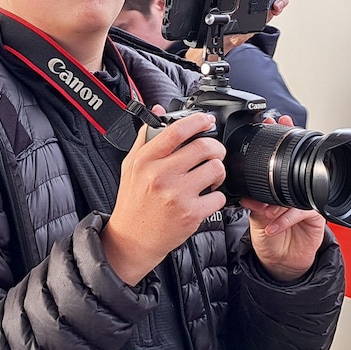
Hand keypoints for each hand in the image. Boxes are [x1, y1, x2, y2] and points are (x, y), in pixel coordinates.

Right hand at [102, 108, 226, 284]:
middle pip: (204, 147)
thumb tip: (159, 111)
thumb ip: (146, 137)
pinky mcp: (191, 214)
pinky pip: (219, 196)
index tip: (207, 120)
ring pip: (216, 169)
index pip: (176, 131)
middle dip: (216, 147)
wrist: (132, 238)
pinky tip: (206, 197)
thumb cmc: (133, 202)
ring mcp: (177, 195)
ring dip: (219, 171)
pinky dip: (217, 195)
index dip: (197, 121)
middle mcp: (160, 176)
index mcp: (145, 160)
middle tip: (214, 153)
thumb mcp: (131, 166)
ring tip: (209, 176)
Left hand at [239, 114, 325, 281]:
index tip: (273, 122)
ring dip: (280, 198)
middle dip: (289, 150)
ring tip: (265, 207)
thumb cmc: (270, 238)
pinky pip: (300, 213)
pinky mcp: (316, 217)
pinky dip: (284, 219)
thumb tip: (247, 192)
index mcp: (281, 187)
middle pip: (297, 166)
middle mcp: (296, 192)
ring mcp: (308, 202)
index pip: (282, 159)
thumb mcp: (257, 218)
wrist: (282, 263)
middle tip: (280, 134)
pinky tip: (272, 226)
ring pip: (298, 191)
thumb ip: (255, 203)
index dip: (280, 138)